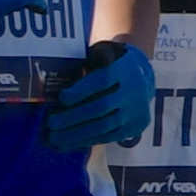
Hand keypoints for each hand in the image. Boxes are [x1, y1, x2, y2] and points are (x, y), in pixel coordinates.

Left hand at [44, 40, 153, 164]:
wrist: (144, 77)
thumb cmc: (113, 64)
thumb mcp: (104, 54)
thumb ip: (87, 62)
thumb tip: (62, 77)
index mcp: (125, 68)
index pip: (103, 80)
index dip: (82, 91)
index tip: (61, 98)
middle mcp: (135, 90)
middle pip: (102, 106)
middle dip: (73, 117)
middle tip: (51, 123)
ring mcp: (137, 110)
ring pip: (105, 125)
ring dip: (77, 134)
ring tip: (55, 138)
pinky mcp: (136, 126)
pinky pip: (110, 136)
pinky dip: (88, 140)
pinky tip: (70, 142)